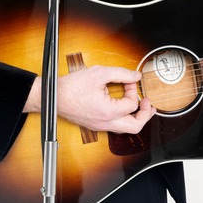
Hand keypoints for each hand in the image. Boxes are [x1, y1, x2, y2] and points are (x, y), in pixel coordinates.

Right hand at [25, 66, 154, 133]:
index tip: (129, 81)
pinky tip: (125, 108)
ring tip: (142, 108)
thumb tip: (136, 76)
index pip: (132, 104)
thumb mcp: (99, 73)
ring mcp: (101, 126)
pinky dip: (124, 118)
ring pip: (126, 130)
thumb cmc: (72, 87)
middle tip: (148, 104)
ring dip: (136, 118)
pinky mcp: (96, 125)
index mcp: (108, 112)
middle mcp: (106, 123)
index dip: (134, 90)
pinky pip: (116, 126)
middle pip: (135, 127)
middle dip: (145, 115)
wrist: (53, 96)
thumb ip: (121, 73)